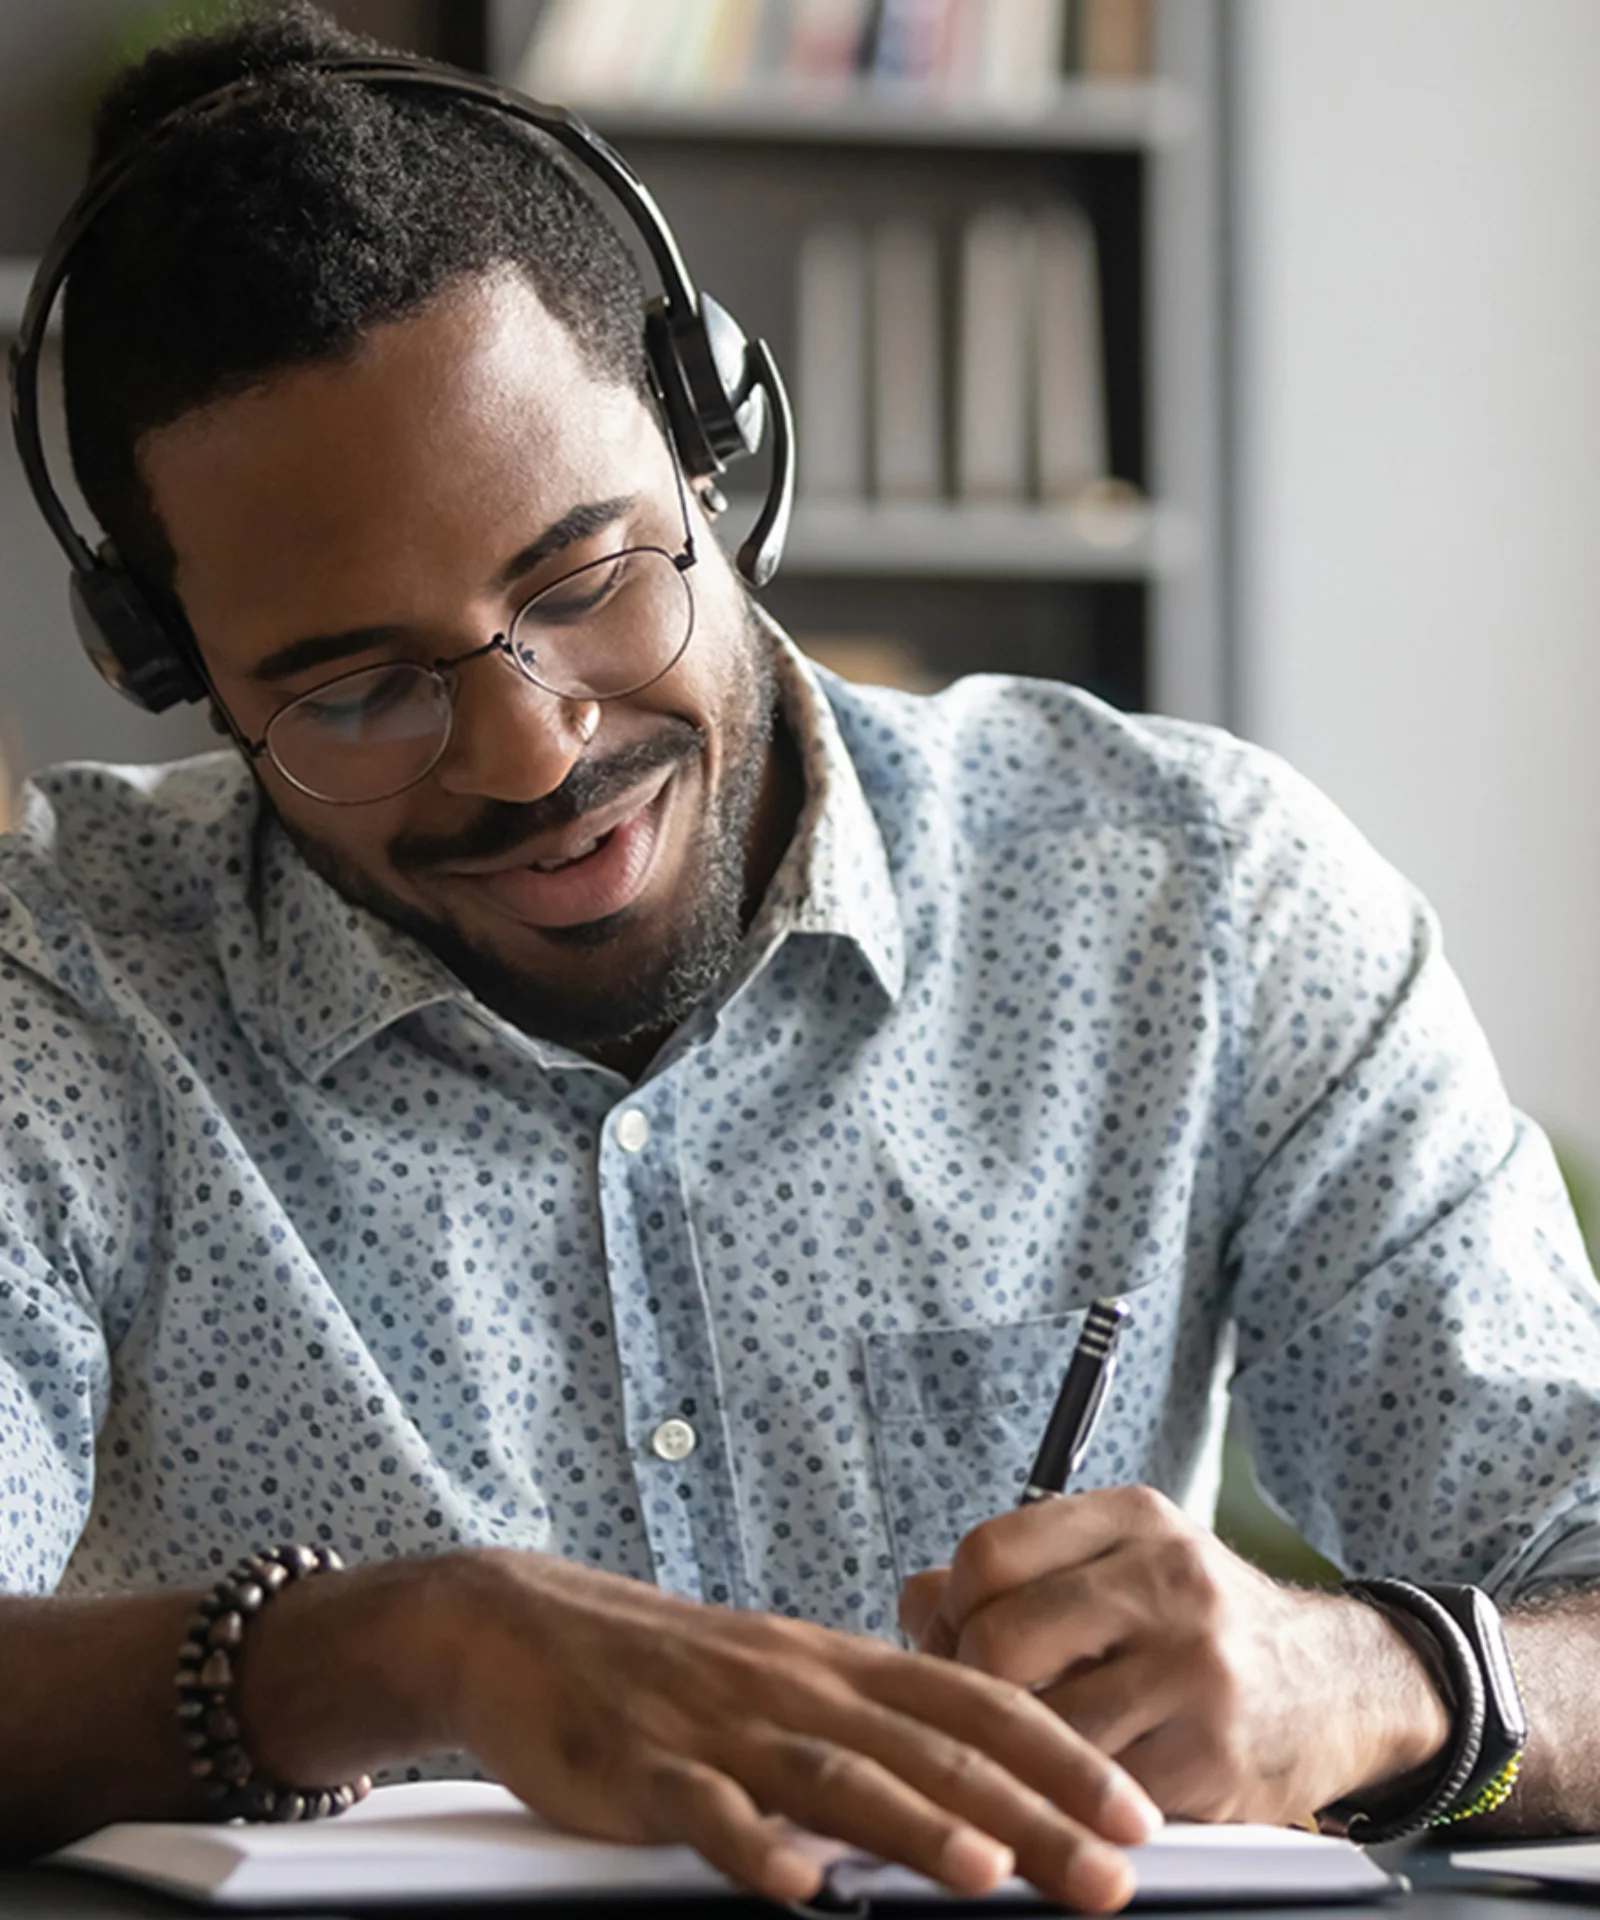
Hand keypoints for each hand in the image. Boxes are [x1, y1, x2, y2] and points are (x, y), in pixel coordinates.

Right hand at [444, 1551, 1162, 1908]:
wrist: (531, 1627)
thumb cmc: (669, 1667)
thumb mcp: (782, 1676)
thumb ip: (868, 1723)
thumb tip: (971, 1781)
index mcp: (837, 1665)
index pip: (975, 1702)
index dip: (1061, 1755)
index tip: (1137, 1810)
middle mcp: (796, 1687)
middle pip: (928, 1749)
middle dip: (1029, 1811)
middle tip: (1110, 1869)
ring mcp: (721, 1727)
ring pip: (834, 1775)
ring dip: (914, 1827)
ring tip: (986, 1874)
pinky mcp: (642, 1768)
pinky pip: (703, 1809)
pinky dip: (753, 1845)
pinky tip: (794, 1885)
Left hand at [899, 1487, 1450, 1824]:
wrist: (1345, 1684)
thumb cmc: (1208, 1624)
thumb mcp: (1127, 1563)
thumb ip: (1023, 1572)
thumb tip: (911, 1597)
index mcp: (1134, 1519)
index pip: (989, 1552)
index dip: (948, 1610)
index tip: (948, 1643)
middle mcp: (1166, 1579)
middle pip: (1000, 1637)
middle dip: (972, 1684)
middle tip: (978, 1710)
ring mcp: (1194, 1668)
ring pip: (1041, 1722)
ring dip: (1016, 1750)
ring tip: (1023, 1751)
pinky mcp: (1211, 1755)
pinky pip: (1094, 1788)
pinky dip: (1070, 1796)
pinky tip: (1077, 1787)